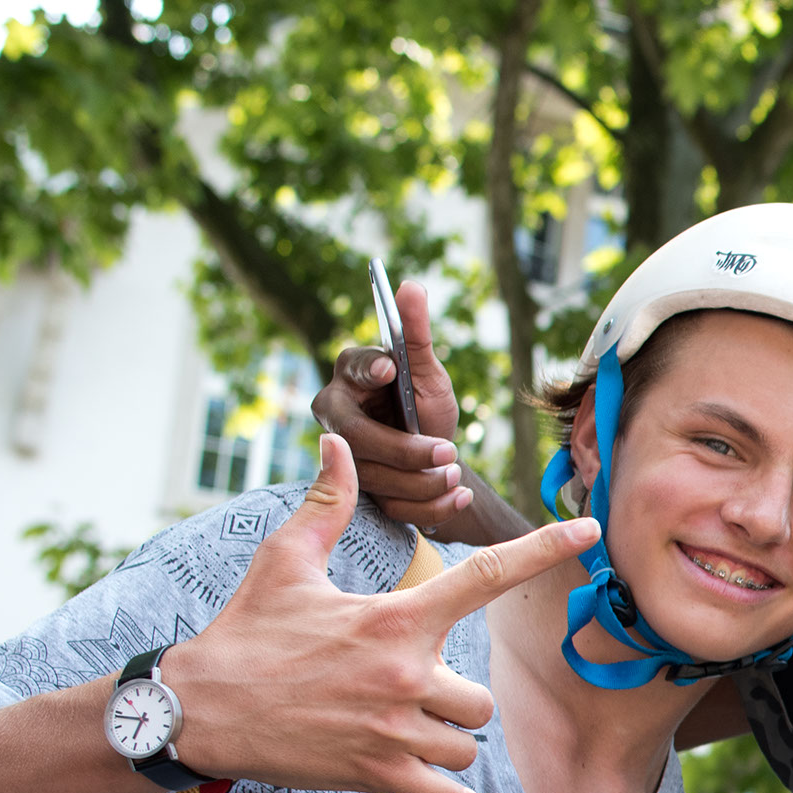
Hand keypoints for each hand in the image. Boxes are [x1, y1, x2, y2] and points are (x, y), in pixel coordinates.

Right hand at [156, 434, 601, 792]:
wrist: (198, 708)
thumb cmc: (244, 633)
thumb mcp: (284, 561)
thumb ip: (325, 504)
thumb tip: (335, 444)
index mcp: (394, 618)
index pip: (483, 574)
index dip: (541, 549)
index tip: (588, 530)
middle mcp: (406, 674)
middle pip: (479, 695)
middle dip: (454, 699)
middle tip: (398, 696)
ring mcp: (397, 731)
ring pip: (466, 742)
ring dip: (443, 739)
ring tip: (388, 729)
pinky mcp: (382, 775)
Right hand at [313, 278, 481, 530]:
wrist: (435, 457)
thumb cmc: (425, 405)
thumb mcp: (429, 373)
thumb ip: (418, 335)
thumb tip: (411, 285)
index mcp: (350, 374)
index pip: (353, 367)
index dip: (370, 367)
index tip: (389, 366)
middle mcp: (335, 413)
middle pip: (360, 437)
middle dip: (408, 451)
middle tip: (451, 451)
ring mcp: (342, 457)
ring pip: (378, 478)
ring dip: (427, 482)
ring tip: (456, 474)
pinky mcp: (358, 493)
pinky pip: (393, 507)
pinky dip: (433, 506)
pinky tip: (457, 497)